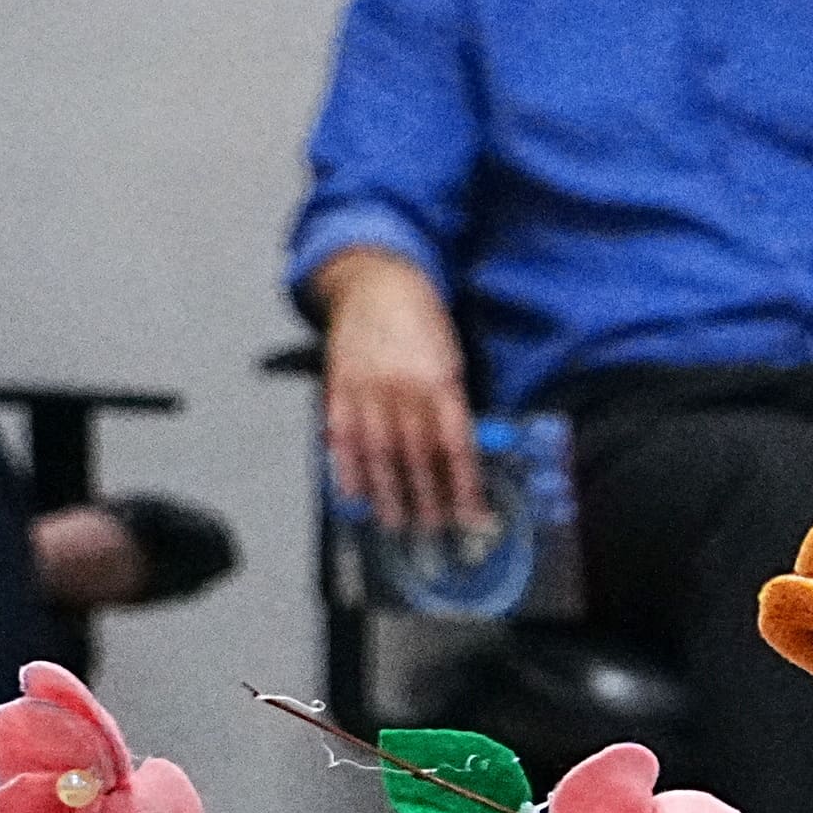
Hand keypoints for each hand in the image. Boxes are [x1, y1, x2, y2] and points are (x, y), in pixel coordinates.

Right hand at [314, 251, 484, 536]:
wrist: (377, 283)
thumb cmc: (421, 321)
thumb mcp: (452, 358)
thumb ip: (454, 405)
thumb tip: (462, 457)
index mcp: (440, 382)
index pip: (456, 446)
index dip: (464, 485)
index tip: (472, 516)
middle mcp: (403, 389)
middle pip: (418, 456)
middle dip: (427, 498)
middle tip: (434, 530)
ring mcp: (367, 390)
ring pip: (380, 453)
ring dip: (389, 493)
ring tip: (397, 523)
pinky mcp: (340, 388)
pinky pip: (343, 436)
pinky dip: (347, 468)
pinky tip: (354, 495)